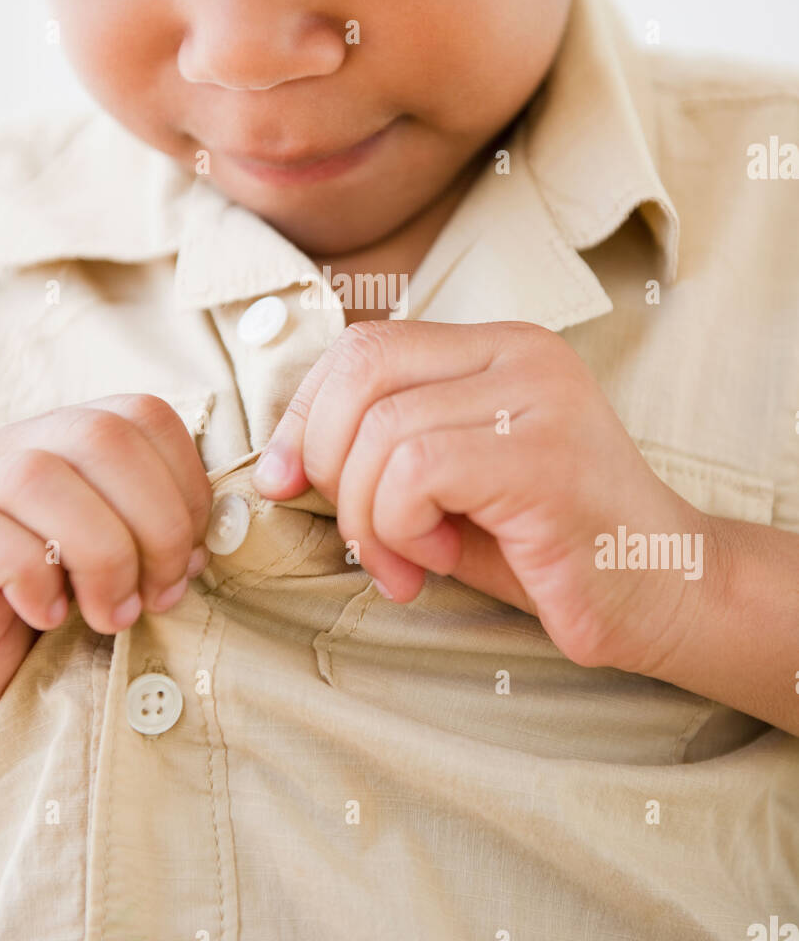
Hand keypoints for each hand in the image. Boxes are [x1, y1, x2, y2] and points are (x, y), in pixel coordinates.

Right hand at [0, 395, 211, 743]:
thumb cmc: (78, 614)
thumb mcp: (138, 563)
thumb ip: (171, 532)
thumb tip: (208, 542)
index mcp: (78, 435)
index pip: (147, 415)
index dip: (188, 484)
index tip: (195, 556)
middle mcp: (23, 444)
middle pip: (104, 436)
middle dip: (155, 524)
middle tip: (160, 594)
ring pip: (42, 477)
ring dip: (101, 558)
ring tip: (114, 615)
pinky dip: (38, 583)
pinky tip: (52, 616)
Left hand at [252, 320, 714, 675]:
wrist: (664, 595)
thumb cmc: (545, 548)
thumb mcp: (446, 487)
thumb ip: (377, 454)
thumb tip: (276, 464)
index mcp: (497, 347)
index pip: (363, 346)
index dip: (305, 414)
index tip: (287, 482)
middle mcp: (521, 354)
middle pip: (361, 371)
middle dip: (325, 464)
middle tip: (362, 539)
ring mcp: (539, 399)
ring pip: (382, 431)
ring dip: (367, 518)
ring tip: (409, 562)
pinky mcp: (544, 457)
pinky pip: (417, 472)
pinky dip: (402, 527)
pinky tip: (441, 559)